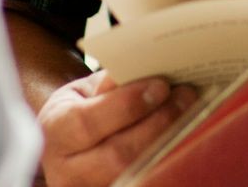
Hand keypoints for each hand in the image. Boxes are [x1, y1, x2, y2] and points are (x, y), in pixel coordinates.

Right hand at [36, 70, 199, 186]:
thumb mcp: (82, 93)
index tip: (162, 85)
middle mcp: (66, 170)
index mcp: (55, 132)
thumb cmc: (78, 113)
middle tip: (186, 97)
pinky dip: (168, 159)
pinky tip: (186, 135)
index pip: (88, 122)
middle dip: (157, 123)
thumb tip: (147, 71)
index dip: (127, 105)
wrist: (65, 151)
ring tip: (193, 113)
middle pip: (117, 155)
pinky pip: (145, 179)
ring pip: (135, 173)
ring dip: (170, 142)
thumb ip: (108, 85)